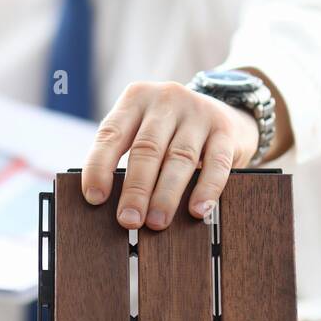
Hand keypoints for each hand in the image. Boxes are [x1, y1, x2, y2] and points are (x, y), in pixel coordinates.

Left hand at [81, 81, 259, 228]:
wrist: (222, 111)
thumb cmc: (169, 131)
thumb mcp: (142, 128)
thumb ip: (123, 153)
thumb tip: (104, 201)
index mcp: (136, 99)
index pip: (111, 133)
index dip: (99, 166)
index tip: (94, 198)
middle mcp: (166, 100)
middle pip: (147, 148)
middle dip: (136, 189)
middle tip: (128, 220)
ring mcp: (198, 111)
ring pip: (180, 158)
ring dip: (166, 195)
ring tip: (156, 222)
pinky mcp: (225, 129)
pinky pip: (217, 162)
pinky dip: (207, 189)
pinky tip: (198, 210)